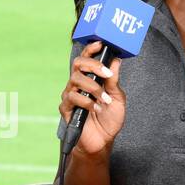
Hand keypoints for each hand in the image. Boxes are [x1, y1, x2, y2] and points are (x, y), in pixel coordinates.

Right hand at [59, 40, 124, 156]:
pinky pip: (73, 98)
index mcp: (90, 79)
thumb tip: (116, 60)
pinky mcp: (66, 108)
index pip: (87, 59)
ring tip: (104, 100)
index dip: (91, 49)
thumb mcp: (117, 98)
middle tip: (105, 74)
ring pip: (76, 80)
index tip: (100, 43)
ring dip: (93, 88)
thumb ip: (114, 80)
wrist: (102, 141)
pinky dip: (87, 102)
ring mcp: (71, 95)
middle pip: (78, 64)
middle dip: (92, 65)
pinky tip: (96, 109)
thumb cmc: (109, 119)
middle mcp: (78, 84)